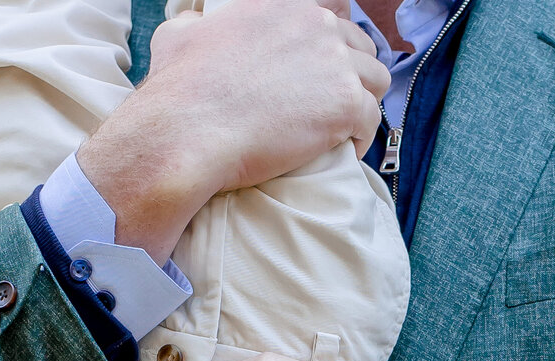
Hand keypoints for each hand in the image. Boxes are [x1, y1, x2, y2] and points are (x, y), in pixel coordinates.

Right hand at [77, 0, 386, 262]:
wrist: (188, 131)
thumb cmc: (178, 90)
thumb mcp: (179, 37)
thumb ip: (194, 25)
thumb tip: (190, 24)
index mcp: (283, 6)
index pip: (327, 21)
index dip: (328, 52)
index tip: (318, 80)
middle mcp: (314, 24)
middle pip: (359, 46)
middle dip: (351, 77)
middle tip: (335, 109)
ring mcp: (334, 62)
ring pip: (376, 80)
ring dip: (364, 105)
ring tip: (345, 131)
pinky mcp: (343, 104)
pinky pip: (373, 120)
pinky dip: (363, 138)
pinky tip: (347, 152)